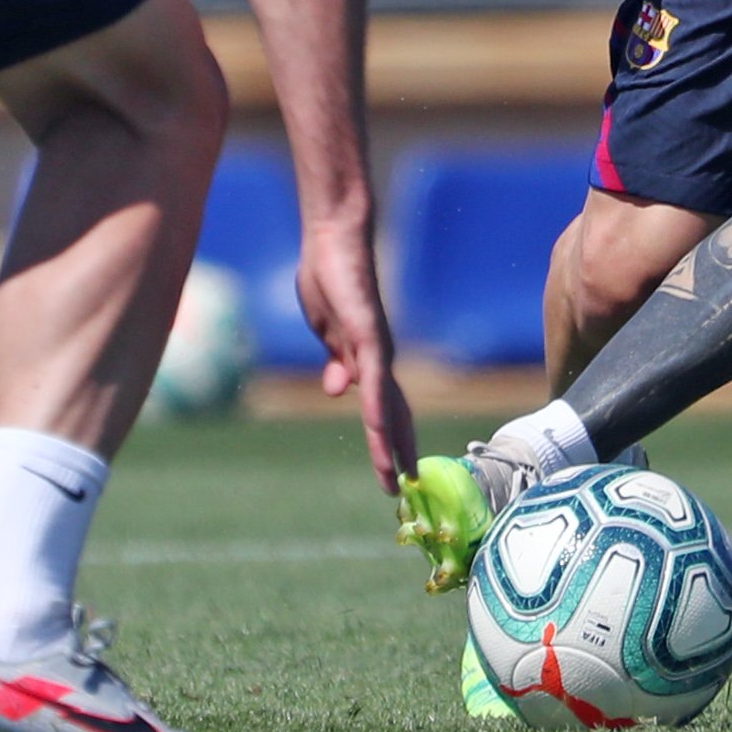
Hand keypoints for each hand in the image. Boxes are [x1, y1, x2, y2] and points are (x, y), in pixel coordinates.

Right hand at [295, 218, 416, 492]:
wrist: (334, 237)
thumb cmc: (330, 278)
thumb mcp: (327, 329)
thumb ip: (336, 360)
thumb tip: (339, 390)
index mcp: (368, 360)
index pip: (385, 411)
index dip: (391, 445)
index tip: (393, 478)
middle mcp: (379, 358)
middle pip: (395, 416)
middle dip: (398, 456)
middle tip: (404, 494)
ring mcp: (376, 346)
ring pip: (388, 405)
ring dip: (391, 444)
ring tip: (395, 477)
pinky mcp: (368, 332)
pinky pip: (373, 377)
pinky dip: (378, 405)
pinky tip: (381, 430)